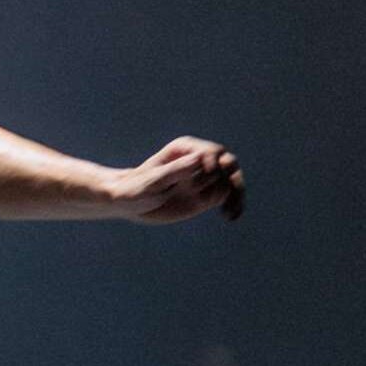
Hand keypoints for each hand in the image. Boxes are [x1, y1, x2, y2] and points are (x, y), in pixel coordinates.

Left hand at [113, 137, 243, 223]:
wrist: (131, 205)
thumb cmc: (134, 190)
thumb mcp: (151, 183)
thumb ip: (173, 171)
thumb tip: (198, 159)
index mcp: (185, 149)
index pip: (211, 152)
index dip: (213, 163)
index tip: (207, 174)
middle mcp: (199, 160)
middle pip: (228, 163)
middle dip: (227, 179)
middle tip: (217, 197)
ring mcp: (205, 177)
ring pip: (231, 180)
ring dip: (234, 195)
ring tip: (228, 213)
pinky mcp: (207, 193)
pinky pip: (229, 196)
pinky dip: (233, 204)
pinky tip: (231, 217)